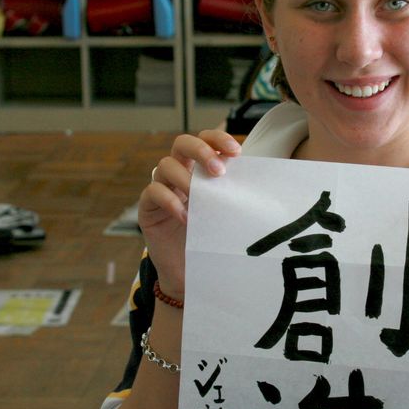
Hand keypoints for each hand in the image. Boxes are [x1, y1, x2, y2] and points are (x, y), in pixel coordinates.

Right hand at [140, 130, 241, 297]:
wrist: (189, 270)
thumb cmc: (210, 236)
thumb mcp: (225, 210)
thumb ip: (233, 192)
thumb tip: (261, 179)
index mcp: (198, 168)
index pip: (204, 139)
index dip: (218, 139)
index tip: (236, 152)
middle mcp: (179, 173)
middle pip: (181, 143)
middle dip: (200, 151)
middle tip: (217, 171)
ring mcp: (161, 188)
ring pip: (165, 165)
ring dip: (185, 178)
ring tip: (199, 197)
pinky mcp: (147, 208)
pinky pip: (153, 192)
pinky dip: (170, 201)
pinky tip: (186, 217)